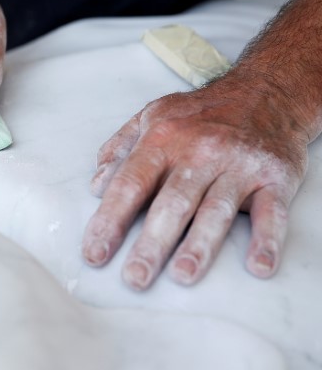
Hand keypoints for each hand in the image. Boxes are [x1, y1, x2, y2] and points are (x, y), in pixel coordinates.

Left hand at [82, 73, 308, 289]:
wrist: (266, 91)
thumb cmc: (201, 114)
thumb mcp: (152, 117)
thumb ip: (120, 149)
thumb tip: (97, 185)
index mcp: (162, 140)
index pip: (130, 184)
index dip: (109, 220)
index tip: (94, 253)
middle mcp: (200, 152)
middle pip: (171, 203)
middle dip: (151, 243)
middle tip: (135, 278)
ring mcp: (238, 165)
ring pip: (216, 210)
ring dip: (199, 245)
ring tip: (182, 276)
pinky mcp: (275, 177)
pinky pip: (272, 211)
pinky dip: (268, 239)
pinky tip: (258, 266)